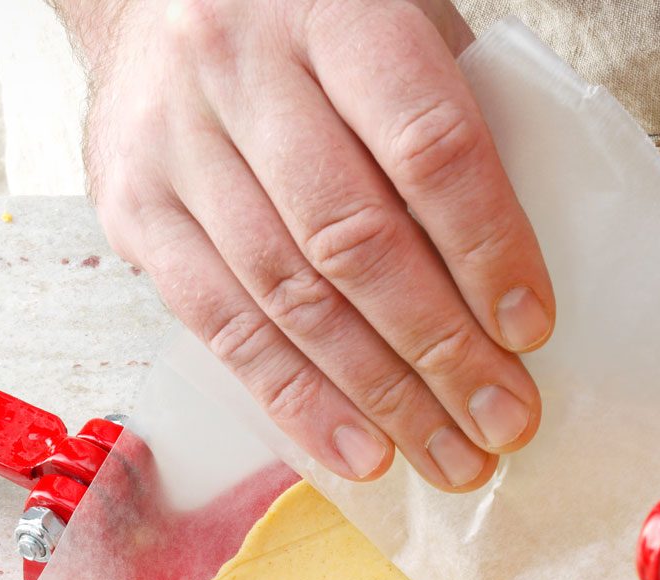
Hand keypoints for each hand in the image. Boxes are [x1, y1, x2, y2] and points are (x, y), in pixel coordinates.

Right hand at [69, 0, 552, 489]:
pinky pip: (220, 327)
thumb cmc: (304, 17)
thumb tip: (513, 277)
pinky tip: (357, 449)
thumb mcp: (392, 22)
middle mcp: (237, 68)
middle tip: (503, 421)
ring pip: (287, 296)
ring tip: (446, 455)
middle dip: (440, 348)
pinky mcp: (130, 207)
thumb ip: (444, 120)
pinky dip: (296, 399)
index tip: (530, 329)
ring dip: (378, 395)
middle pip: (353, 238)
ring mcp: (172, 142)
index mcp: (329, 6)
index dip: (486, 247)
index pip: (425, 144)